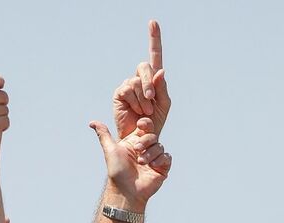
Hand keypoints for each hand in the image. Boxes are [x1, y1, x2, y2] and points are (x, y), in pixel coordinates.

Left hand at [92, 117, 171, 205]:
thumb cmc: (117, 172)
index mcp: (135, 142)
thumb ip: (103, 134)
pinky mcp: (161, 168)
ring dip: (151, 153)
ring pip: (159, 147)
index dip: (145, 124)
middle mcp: (145, 149)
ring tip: (141, 163)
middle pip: (153, 136)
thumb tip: (92, 122)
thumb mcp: (110, 150)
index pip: (145, 127)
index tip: (141, 124)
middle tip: (137, 150)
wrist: (126, 191)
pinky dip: (160, 160)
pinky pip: (167, 158)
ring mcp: (154, 158)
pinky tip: (152, 166)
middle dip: (146, 141)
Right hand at [113, 20, 169, 138]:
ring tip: (146, 112)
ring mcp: (128, 85)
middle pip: (144, 66)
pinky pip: (128, 90)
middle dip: (148, 83)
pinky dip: (135, 101)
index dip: (154, 39)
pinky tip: (137, 111)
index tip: (153, 22)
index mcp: (153, 79)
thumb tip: (160, 71)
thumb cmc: (154, 122)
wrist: (142, 138)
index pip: (154, 55)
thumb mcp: (164, 105)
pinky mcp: (119, 94)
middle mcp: (139, 79)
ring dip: (144, 98)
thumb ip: (162, 88)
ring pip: (136, 81)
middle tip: (152, 100)